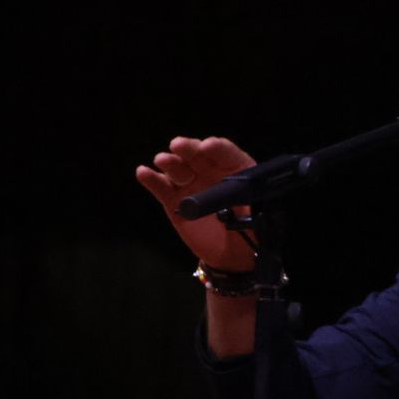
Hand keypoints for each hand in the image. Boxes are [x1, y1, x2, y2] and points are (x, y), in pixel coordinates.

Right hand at [135, 135, 257, 270]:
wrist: (233, 253)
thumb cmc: (251, 228)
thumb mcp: (255, 214)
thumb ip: (245, 203)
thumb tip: (234, 199)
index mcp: (234, 168)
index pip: (225, 152)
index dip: (216, 148)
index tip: (208, 147)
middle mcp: (210, 170)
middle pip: (196, 154)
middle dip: (188, 148)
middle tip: (179, 145)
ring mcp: (190, 183)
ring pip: (177, 167)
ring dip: (169, 162)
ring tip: (163, 160)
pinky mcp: (174, 200)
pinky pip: (161, 186)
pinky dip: (151, 179)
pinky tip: (144, 173)